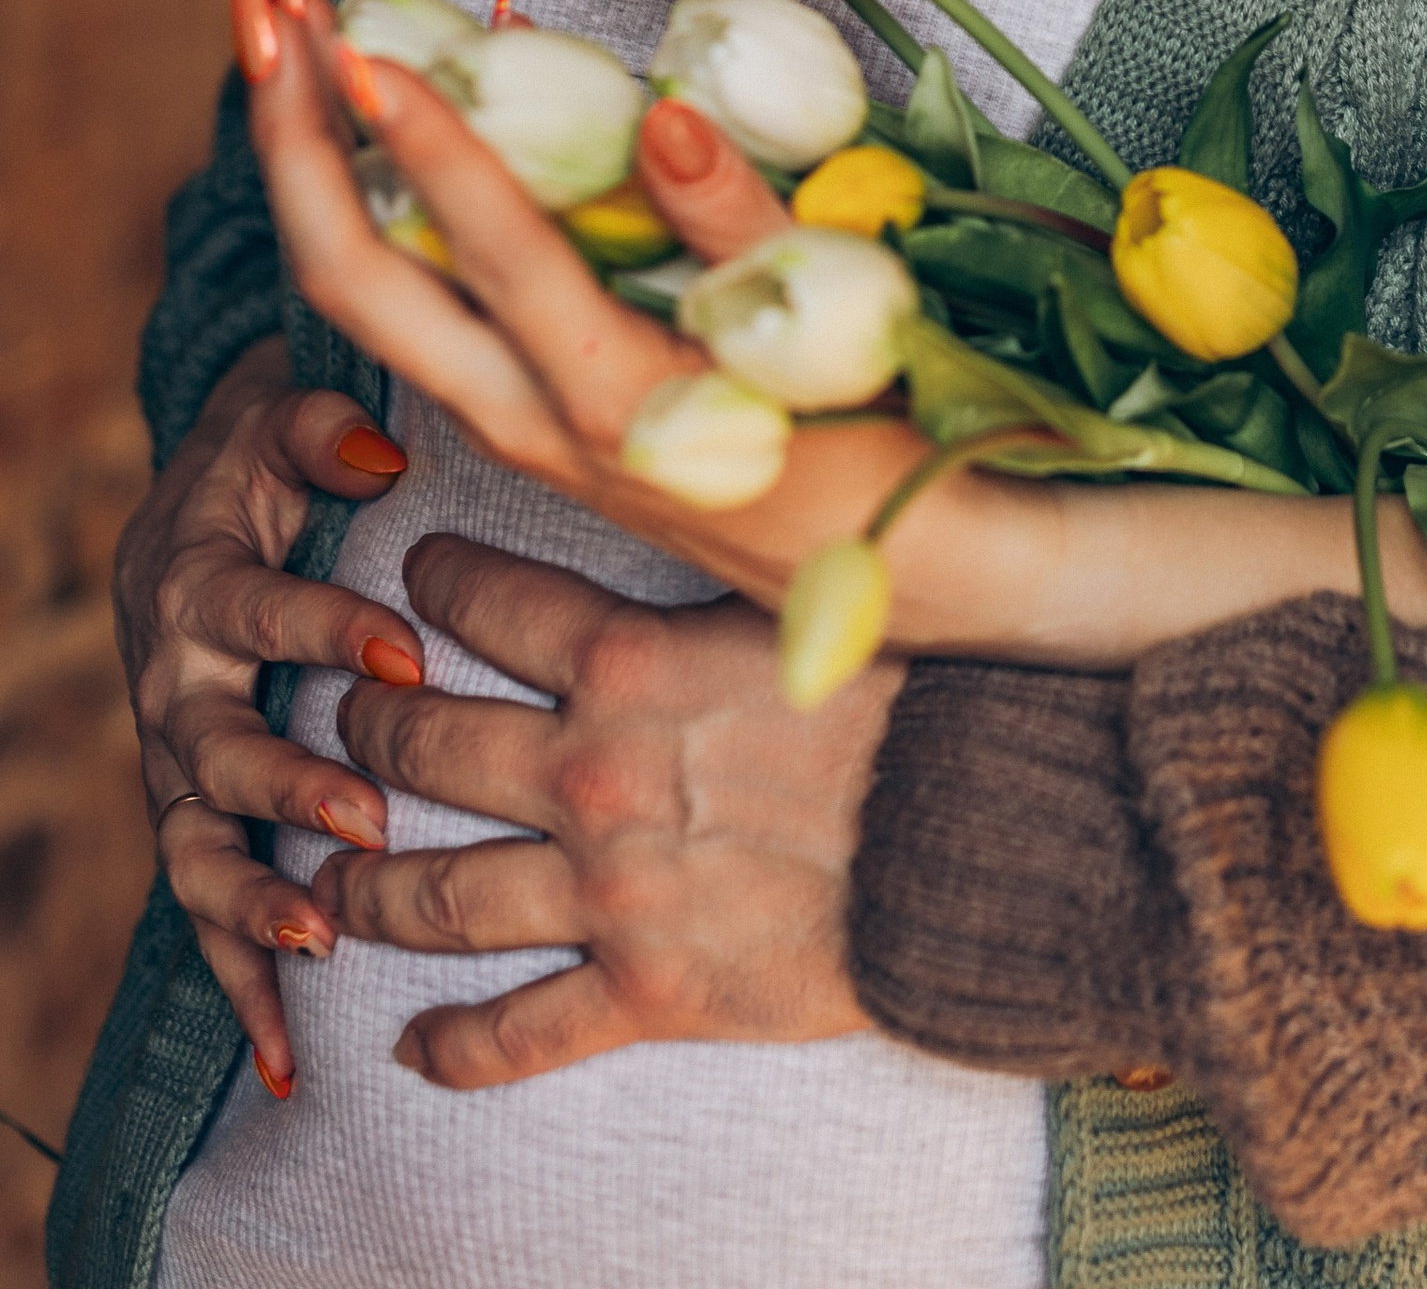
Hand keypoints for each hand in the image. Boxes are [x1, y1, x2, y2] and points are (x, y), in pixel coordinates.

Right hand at [112, 310, 423, 1090]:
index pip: (255, 612)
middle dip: (290, 788)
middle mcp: (173, 687)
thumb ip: (324, 430)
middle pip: (216, 751)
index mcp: (196, 587)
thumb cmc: (266, 465)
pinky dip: (239, 989)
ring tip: (322, 946)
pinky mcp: (194, 821)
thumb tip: (380, 455)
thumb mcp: (284, 423)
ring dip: (254, 905)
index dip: (324, 629)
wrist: (198, 509)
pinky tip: (286, 1067)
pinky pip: (205, 916)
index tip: (404, 651)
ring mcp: (175, 767)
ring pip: (197, 852)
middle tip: (372, 823)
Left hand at [249, 0, 930, 613]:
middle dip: (292, 133)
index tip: (369, 40)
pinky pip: (426, 288)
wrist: (918, 585)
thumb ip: (745, 233)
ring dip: (318, 154)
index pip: (488, 251)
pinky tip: (423, 90)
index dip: (425, 137)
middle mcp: (530, 416)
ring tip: (300, 25)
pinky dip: (393, 182)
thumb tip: (661, 116)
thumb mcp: (837, 349)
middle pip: (353, 278)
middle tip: (272, 0)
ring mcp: (518, 415)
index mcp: (609, 400)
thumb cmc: (892, 459)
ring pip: (370, 285)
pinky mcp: (533, 404)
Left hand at [314, 533, 900, 1086]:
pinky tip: (412, 1047)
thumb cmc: (915, 699)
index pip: (486, 602)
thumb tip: (698, 501)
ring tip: (328, 881)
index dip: (433, 582)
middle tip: (339, 724)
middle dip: (364, 729)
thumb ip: (722, 572)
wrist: (978, 839)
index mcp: (629, 662)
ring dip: (366, 888)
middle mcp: (591, 774)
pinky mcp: (643, 994)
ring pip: (438, 894)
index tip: (409, 574)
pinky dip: (454, 1047)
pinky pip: (521, 1033)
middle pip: (426, 745)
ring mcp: (606, 893)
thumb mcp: (808, 600)